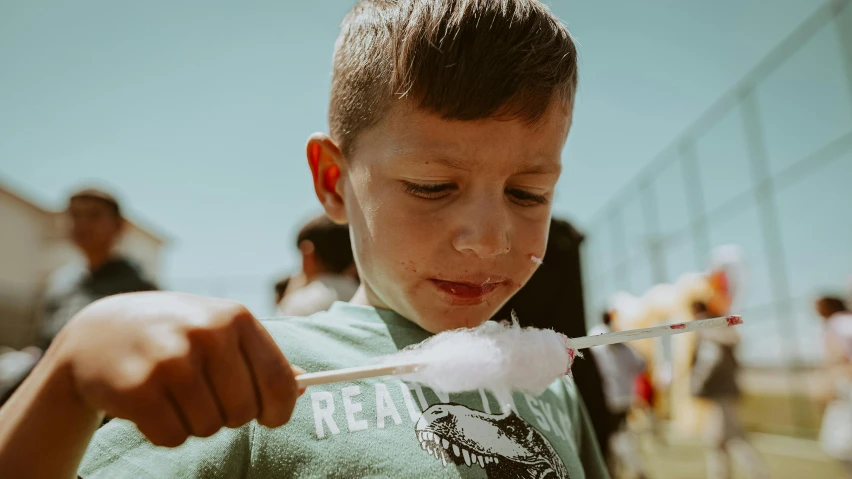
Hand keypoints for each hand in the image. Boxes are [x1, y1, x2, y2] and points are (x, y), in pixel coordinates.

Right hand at [52, 292, 302, 446]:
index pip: (277, 379)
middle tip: (208, 398)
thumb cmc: (173, 332)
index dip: (280, 409)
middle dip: (229, 415)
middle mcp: (206, 333)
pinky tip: (153, 406)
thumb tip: (303, 385)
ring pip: (208, 427)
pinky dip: (166, 432)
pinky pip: (173, 437)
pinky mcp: (137, 388)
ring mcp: (170, 360)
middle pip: (243, 411)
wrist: (99, 332)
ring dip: (195, 423)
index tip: (272, 418)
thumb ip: (260, 356)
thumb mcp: (218, 329)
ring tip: (176, 396)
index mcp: (234, 317)